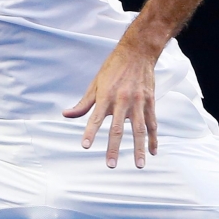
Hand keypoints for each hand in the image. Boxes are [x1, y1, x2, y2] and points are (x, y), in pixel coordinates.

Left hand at [64, 41, 158, 168]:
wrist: (137, 52)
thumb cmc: (113, 68)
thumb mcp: (95, 83)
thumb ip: (83, 103)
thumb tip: (66, 115)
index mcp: (106, 96)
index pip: (95, 118)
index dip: (90, 132)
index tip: (85, 146)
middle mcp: (122, 100)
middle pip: (118, 128)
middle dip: (114, 148)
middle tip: (111, 164)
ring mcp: (138, 102)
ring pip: (139, 130)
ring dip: (139, 149)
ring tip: (138, 165)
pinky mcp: (150, 102)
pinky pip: (152, 124)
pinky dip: (153, 139)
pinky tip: (152, 152)